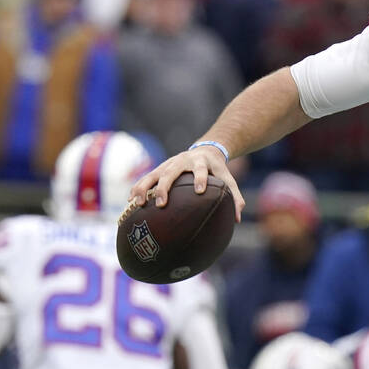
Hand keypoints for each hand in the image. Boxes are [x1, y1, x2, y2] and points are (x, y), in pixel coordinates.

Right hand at [129, 145, 245, 221]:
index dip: (200, 178)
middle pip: (171, 172)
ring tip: (137, 204)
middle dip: (164, 187)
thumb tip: (237, 219)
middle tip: (161, 204)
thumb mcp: (227, 178)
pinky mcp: (160, 168)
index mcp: (201, 162)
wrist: (205, 149)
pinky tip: (130, 202)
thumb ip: (235, 196)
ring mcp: (168, 164)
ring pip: (153, 174)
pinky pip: (146, 178)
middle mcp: (182, 161)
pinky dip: (137, 188)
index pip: (200, 169)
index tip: (199, 191)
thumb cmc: (217, 169)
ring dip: (144, 188)